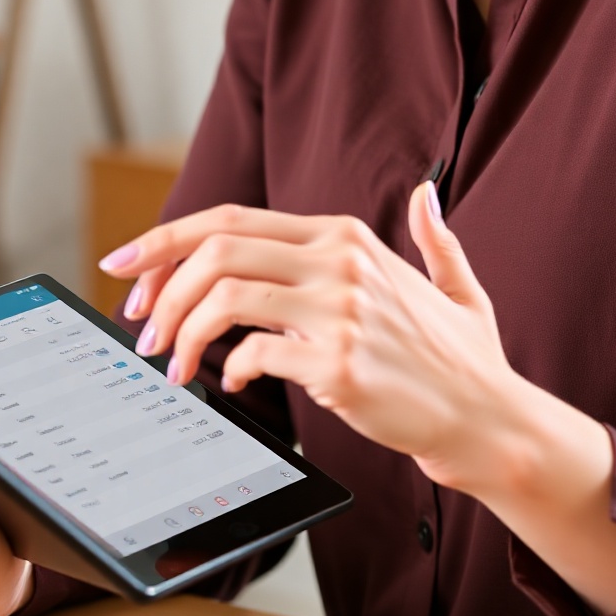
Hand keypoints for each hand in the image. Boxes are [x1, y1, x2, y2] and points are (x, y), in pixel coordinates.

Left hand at [101, 189, 615, 614]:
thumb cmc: (463, 359)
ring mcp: (340, 311)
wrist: (488, 418)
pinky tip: (234, 385)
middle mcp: (340, 262)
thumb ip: (431, 237)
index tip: (126, 263)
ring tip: (171, 364)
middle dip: (160, 283)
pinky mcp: (339, 363)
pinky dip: (231, 369)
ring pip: (226, 296)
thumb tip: (426, 196)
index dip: (168, 238)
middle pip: (217, 249)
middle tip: (139, 323)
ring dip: (182, 331)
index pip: (231, 220)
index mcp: (345, 237)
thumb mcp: (453, 285)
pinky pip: (257, 354)